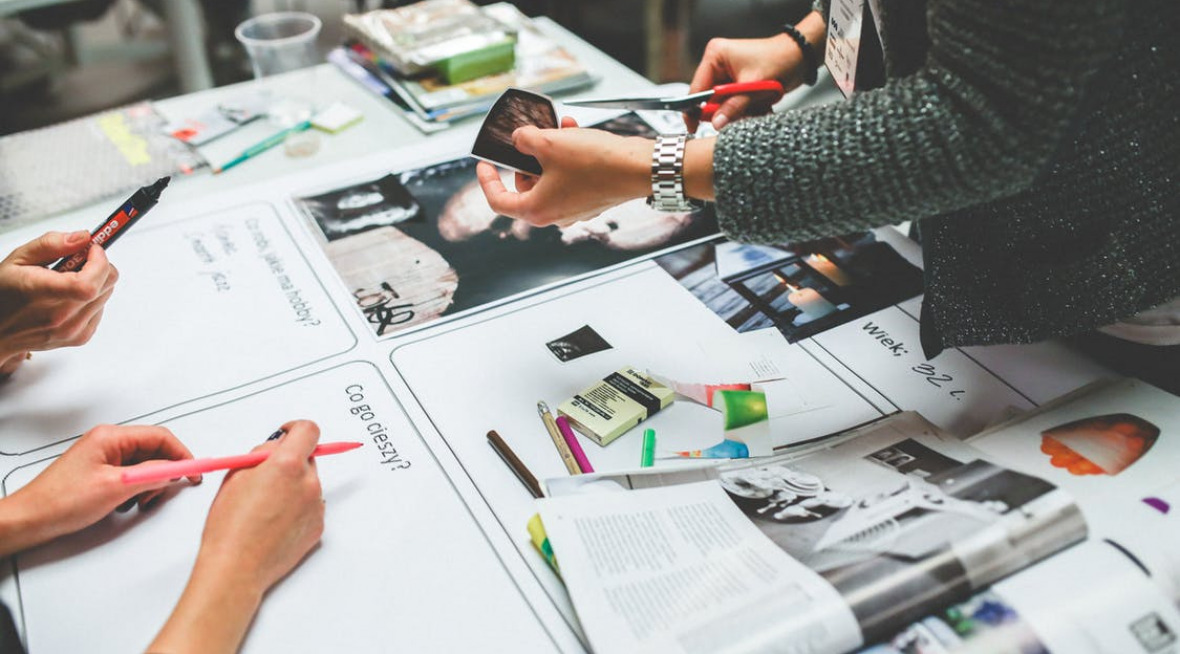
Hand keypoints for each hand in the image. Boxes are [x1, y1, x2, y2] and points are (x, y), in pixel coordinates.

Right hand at [0, 231, 118, 374]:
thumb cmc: (3, 294)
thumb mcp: (18, 259)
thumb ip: (51, 244)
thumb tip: (83, 238)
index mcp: (41, 294)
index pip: (88, 284)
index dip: (99, 262)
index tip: (92, 249)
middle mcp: (59, 317)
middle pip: (106, 284)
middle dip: (99, 264)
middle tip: (78, 260)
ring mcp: (72, 330)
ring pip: (107, 294)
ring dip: (96, 280)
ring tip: (68, 279)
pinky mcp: (80, 337)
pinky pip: (101, 308)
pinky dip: (93, 297)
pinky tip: (69, 296)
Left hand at [0, 424, 199, 555]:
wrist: (30, 520)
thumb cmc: (60, 502)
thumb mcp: (115, 488)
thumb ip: (150, 475)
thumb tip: (174, 469)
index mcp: (111, 437)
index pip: (160, 437)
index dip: (181, 454)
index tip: (195, 470)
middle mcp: (108, 443)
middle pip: (153, 450)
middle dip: (164, 472)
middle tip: (165, 491)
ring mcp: (104, 457)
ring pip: (144, 465)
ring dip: (149, 484)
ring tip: (140, 501)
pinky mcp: (101, 472)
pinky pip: (130, 476)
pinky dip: (136, 489)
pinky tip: (127, 504)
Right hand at [151, 420, 324, 653]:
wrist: (237, 567)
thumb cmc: (229, 526)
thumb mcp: (235, 475)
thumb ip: (261, 455)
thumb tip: (276, 446)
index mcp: (287, 465)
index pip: (309, 431)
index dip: (296, 429)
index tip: (287, 433)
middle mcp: (308, 483)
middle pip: (308, 458)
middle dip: (290, 461)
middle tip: (265, 477)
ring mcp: (316, 506)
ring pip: (308, 483)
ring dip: (293, 486)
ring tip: (265, 507)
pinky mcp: (318, 526)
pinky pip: (310, 506)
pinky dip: (297, 508)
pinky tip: (274, 522)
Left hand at [477, 116, 651, 226]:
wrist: (637, 168)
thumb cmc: (597, 164)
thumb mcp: (549, 143)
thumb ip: (524, 139)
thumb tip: (519, 139)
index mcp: (537, 210)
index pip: (498, 201)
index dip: (487, 181)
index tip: (485, 165)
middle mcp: (555, 215)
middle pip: (525, 187)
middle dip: (526, 159)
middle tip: (530, 139)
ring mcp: (574, 209)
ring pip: (549, 178)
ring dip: (550, 153)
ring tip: (559, 130)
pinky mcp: (590, 199)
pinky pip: (569, 178)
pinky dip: (567, 158)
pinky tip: (574, 135)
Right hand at [687, 34, 802, 131]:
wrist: (800, 57)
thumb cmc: (779, 59)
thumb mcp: (753, 86)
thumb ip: (733, 106)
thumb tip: (716, 123)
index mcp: (716, 56)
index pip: (697, 88)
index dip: (694, 109)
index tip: (693, 127)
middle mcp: (719, 63)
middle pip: (710, 98)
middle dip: (726, 110)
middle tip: (741, 114)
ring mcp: (728, 74)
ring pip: (724, 104)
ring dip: (740, 111)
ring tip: (758, 106)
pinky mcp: (738, 83)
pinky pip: (735, 103)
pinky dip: (747, 108)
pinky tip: (761, 104)